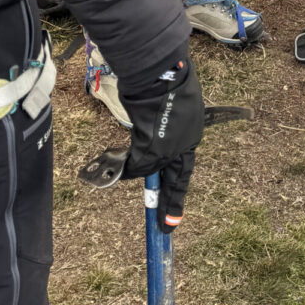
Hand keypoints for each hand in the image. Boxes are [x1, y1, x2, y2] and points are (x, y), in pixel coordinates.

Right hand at [118, 54, 205, 231]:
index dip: (179, 187)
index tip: (178, 208)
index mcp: (192, 134)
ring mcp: (171, 149)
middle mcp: (185, 144)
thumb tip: (149, 139)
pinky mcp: (154, 149)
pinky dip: (123, 162)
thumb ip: (165, 126)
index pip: (186, 166)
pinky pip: (136, 163)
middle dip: (170, 204)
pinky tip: (112, 158)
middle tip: (168, 228)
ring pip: (149, 168)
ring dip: (134, 167)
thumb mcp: (175, 106)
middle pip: (176, 179)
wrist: (160, 76)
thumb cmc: (166, 83)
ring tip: (114, 169)